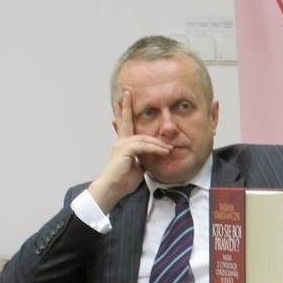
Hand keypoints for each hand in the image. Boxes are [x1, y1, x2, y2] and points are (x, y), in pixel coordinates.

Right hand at [87, 91, 171, 212]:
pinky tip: (164, 152)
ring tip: (170, 149)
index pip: (125, 125)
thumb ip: (145, 157)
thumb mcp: (139, 166)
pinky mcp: (124, 150)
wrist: (113, 189)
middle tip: (128, 92)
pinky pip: (143, 146)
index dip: (124, 113)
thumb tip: (154, 154)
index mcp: (123, 144)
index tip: (121, 101)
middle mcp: (120, 142)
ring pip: (144, 139)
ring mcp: (121, 145)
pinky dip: (155, 149)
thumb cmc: (124, 181)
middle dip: (127, 106)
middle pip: (125, 120)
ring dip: (158, 144)